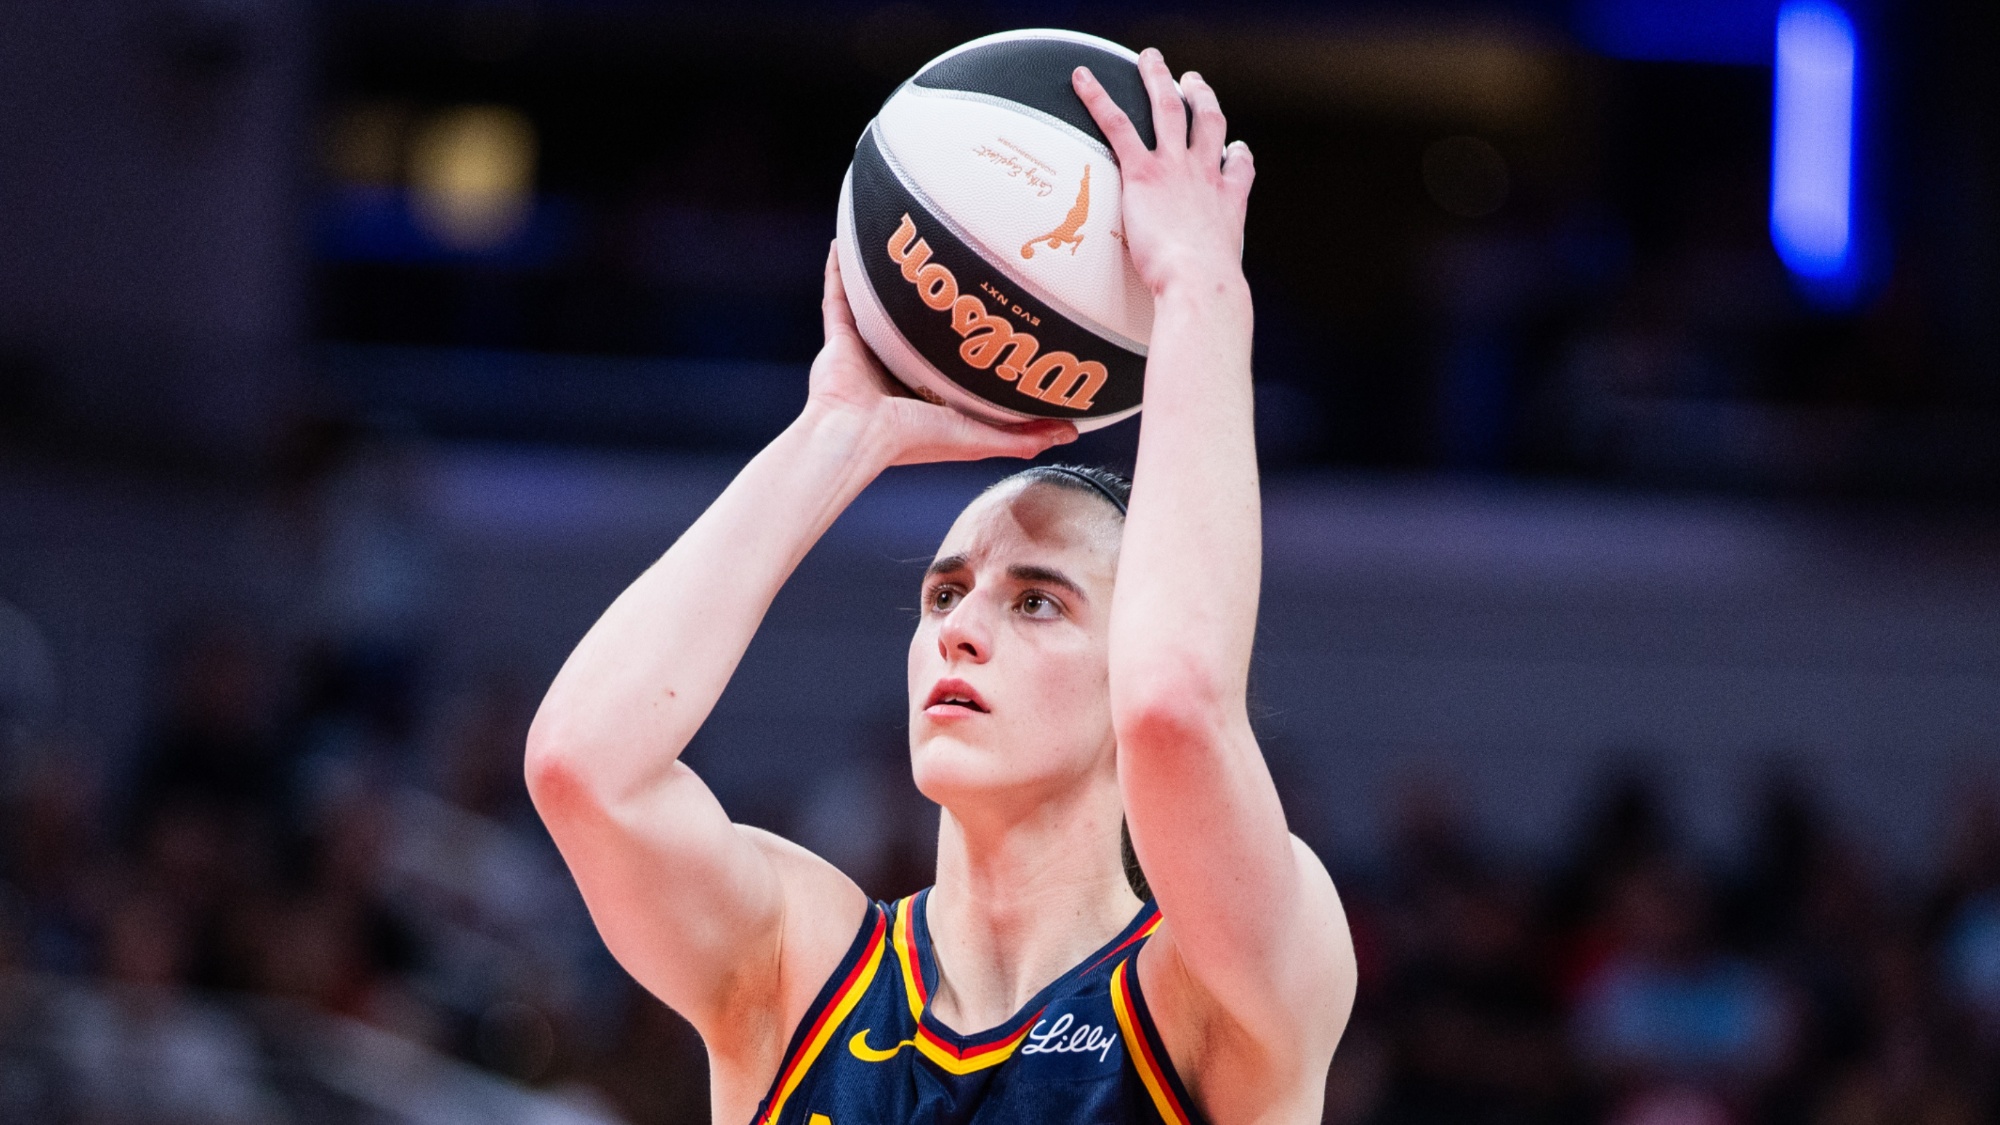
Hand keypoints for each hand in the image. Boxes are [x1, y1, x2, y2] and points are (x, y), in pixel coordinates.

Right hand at [804, 243, 1076, 466]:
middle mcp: (892, 370)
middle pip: (913, 329)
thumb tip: (1071, 433)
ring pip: (876, 307)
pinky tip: (846, 243)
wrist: (860, 433)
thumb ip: (1025, 436)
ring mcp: (864, 351)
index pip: (948, 362)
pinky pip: (838, 295)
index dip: (968, 340)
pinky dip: (839, 270)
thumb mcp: (982, 438)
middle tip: (952, 272)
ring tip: (900, 250)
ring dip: (885, 282)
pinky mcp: (839, 337)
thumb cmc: (915, 439)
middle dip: (928, 305)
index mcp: (923, 394)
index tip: (992, 316)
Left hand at [1072, 51, 1252, 297]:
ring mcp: (1176, 168)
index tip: (1233, 148)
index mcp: (1227, 201)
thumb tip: (1211, 307)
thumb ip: (1212, 276)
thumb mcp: (1220, 278)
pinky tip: (1083, 79)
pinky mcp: (1143, 172)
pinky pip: (1118, 124)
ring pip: (1168, 108)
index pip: (1237, 166)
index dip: (1235, 153)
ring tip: (1150, 60)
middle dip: (1200, 96)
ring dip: (1158, 79)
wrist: (1202, 283)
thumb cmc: (1208, 290)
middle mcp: (1206, 175)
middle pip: (1207, 121)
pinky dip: (1098, 97)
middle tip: (1191, 81)